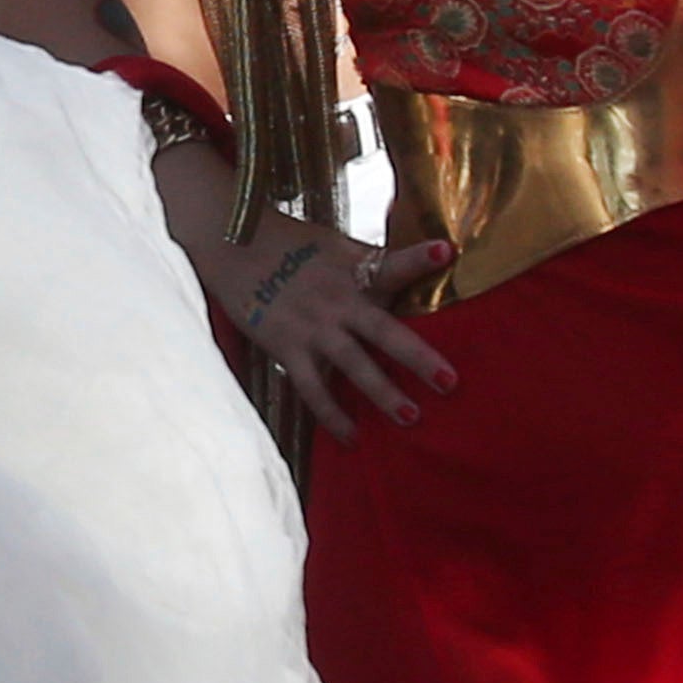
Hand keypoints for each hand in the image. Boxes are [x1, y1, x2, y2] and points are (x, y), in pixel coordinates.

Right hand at [209, 210, 451, 435]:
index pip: (390, 263)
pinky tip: (352, 437)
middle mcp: (337, 300)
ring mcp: (312, 327)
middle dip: (417, 356)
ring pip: (353, 365)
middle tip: (449, 382)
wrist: (233, 246)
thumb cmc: (291, 244)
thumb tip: (413, 266)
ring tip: (410, 417)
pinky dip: (332, 414)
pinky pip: (313, 388)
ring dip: (382, 392)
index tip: (446, 251)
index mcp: (352, 270)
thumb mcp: (334, 245)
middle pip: (382, 330)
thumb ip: (369, 263)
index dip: (418, 258)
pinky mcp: (287, 347)